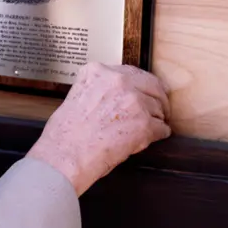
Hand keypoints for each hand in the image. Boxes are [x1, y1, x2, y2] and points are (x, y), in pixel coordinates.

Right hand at [26, 62, 170, 195]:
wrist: (66, 155)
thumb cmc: (65, 133)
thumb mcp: (76, 95)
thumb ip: (98, 88)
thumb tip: (115, 95)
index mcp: (98, 72)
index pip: (131, 72)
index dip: (140, 85)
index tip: (143, 92)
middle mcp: (117, 81)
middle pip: (153, 85)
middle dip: (157, 99)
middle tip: (157, 110)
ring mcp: (133, 101)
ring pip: (158, 108)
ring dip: (154, 119)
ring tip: (142, 130)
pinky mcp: (144, 123)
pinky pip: (162, 128)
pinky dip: (157, 135)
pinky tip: (146, 139)